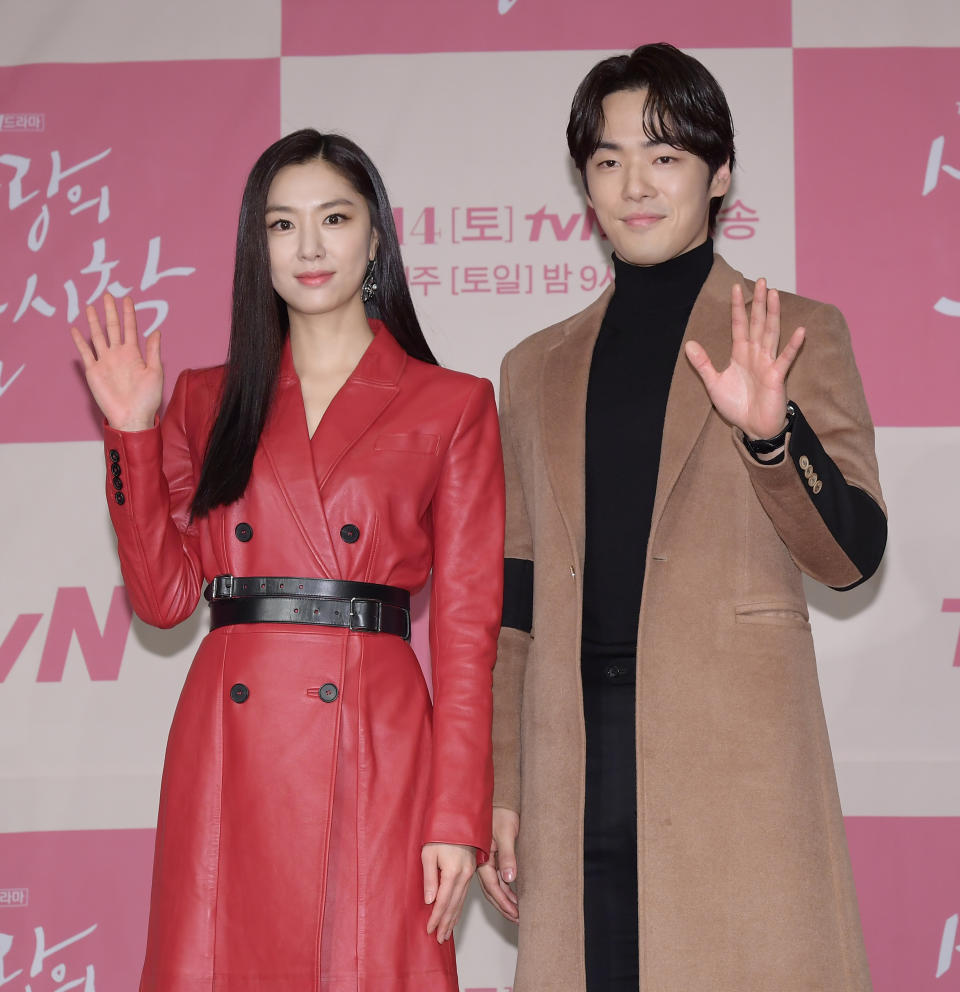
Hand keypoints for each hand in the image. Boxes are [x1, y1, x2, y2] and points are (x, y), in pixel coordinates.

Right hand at [69, 293, 162, 430]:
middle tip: (107, 294)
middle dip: (110, 311)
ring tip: (90, 306)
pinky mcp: (93, 371)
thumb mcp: (155, 372)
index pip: (130, 328)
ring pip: (98, 336)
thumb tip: (156, 331)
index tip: (127, 298)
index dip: (129, 314)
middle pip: (112, 328)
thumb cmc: (148, 398)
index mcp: (134, 354)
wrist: (132, 416)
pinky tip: (76, 329)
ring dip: (94, 322)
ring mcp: (105, 361)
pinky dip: (80, 341)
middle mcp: (118, 355)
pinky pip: (85, 353)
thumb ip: (153, 351)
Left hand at [422, 842, 476, 942]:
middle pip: (454, 905)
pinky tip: (455, 914)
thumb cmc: (440, 833)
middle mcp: (465, 874)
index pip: (443, 901)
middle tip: (440, 938)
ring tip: (447, 932)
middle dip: (446, 923)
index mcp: (453, 871)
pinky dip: (459, 906)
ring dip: (454, 918)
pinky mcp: (471, 870)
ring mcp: (470, 873)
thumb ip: (429, 877)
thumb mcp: (428, 853)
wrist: (458, 817)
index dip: (436, 917)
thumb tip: (430, 900)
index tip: (429, 930)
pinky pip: (465, 893)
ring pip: (461, 901)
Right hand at [477, 806, 518, 922]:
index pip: (493, 887)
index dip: (504, 902)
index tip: (514, 913)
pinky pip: (496, 879)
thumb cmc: (502, 814)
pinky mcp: (492, 858)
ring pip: (494, 887)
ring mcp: (486, 861)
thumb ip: (508, 856)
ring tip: (516, 913)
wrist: (500, 801)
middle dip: (504, 906)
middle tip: (517, 919)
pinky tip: (512, 896)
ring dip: (505, 900)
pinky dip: (504, 890)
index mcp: (483, 858)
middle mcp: (483, 863)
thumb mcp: (506, 834)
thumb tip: (510, 878)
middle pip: (492, 891)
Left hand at [684, 279, 803, 439]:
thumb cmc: (737, 406)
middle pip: (757, 323)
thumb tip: (688, 344)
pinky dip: (793, 345)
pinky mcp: (777, 376)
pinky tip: (800, 330)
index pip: (739, 325)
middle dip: (758, 302)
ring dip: (772, 314)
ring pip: (770, 333)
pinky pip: (786, 358)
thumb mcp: (714, 383)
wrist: (753, 427)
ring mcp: (768, 363)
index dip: (737, 307)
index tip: (736, 287)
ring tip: (774, 294)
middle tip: (762, 280)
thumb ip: (703, 364)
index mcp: (741, 354)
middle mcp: (755, 354)